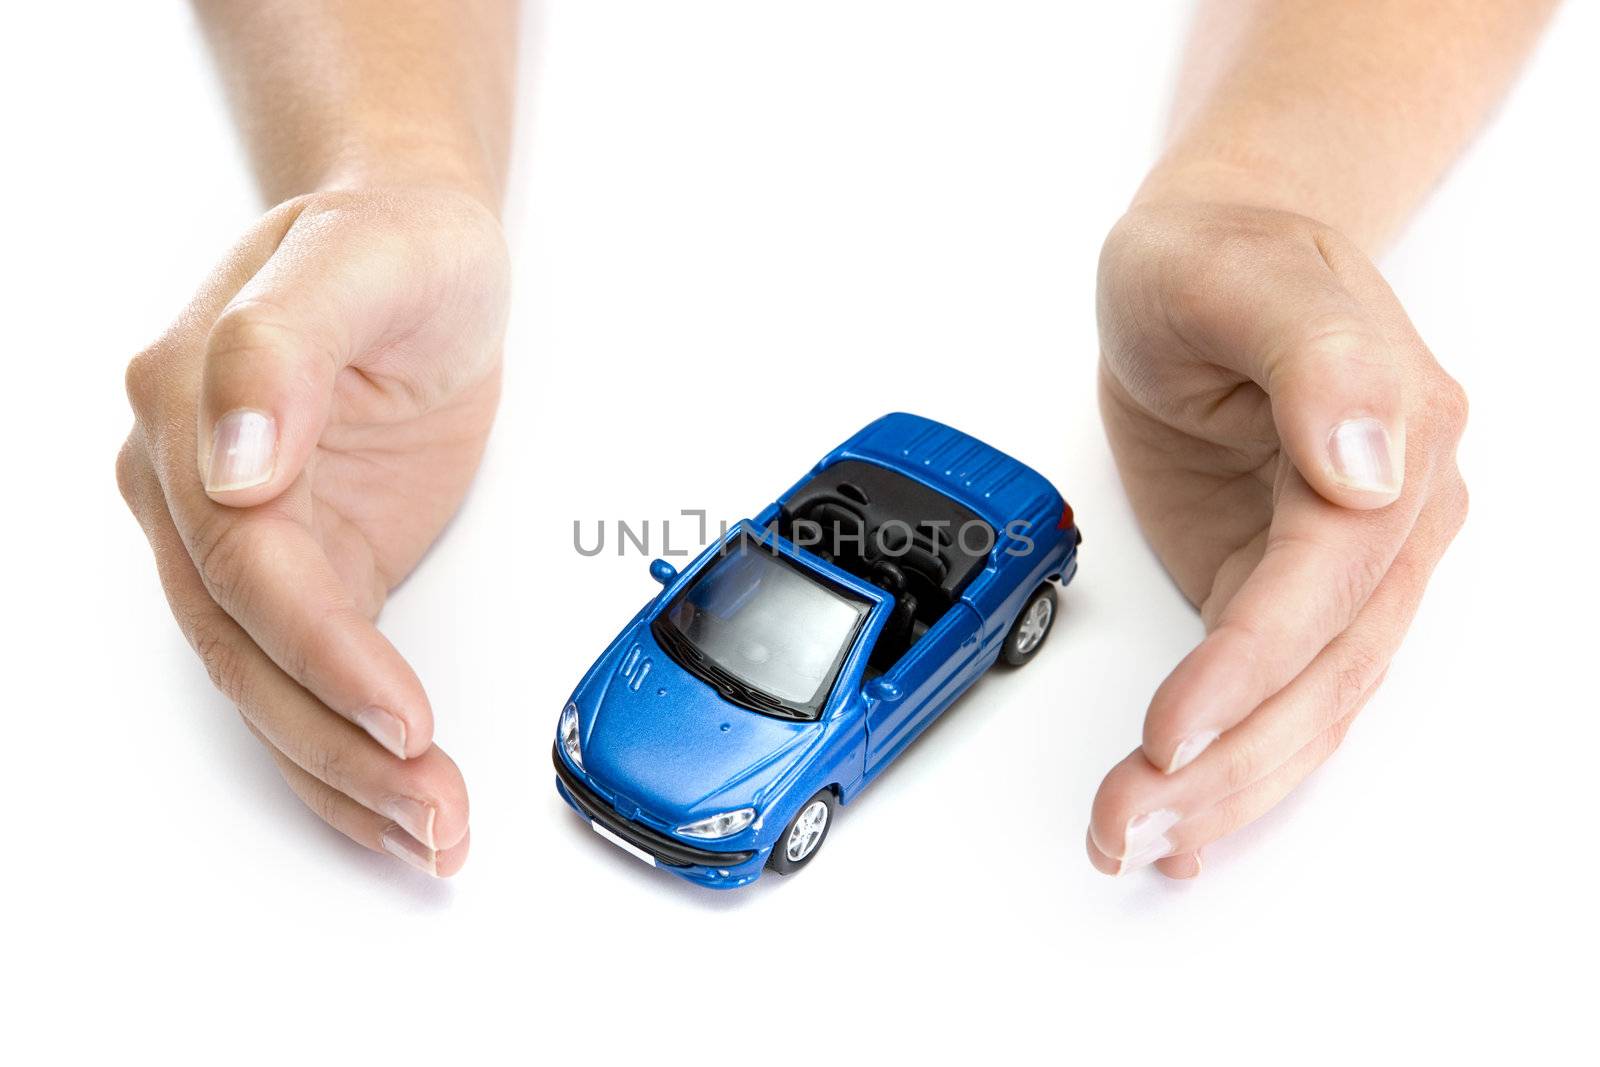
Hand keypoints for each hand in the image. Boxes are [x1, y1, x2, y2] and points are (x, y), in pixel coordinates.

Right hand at [117, 187, 508, 875]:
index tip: (399, 718)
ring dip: (347, 776)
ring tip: (432, 833)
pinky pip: (309, 681)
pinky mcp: (306, 568)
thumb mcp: (364, 255)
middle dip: (341, 749)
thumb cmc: (394, 239)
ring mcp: (248, 539)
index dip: (325, 658)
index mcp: (191, 411)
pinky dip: (349, 753)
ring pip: (275, 689)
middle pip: (255, 655)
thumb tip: (230, 461)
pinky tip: (394, 807)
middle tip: (432, 813)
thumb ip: (279, 349)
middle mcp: (199, 490)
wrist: (417, 244)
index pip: (249, 571)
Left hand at [1089, 202, 1467, 877]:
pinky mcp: (1286, 589)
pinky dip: (1237, 765)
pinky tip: (1190, 824)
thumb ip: (1314, 358)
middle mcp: (1388, 515)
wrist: (1213, 255)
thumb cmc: (1218, 253)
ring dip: (1228, 787)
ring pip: (1305, 706)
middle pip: (1324, 672)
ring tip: (1136, 839)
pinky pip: (1277, 696)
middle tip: (1133, 821)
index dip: (1250, 668)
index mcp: (1397, 436)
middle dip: (1231, 761)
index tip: (1175, 730)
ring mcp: (1342, 563)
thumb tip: (1368, 469)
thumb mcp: (1237, 272)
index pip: (1326, 582)